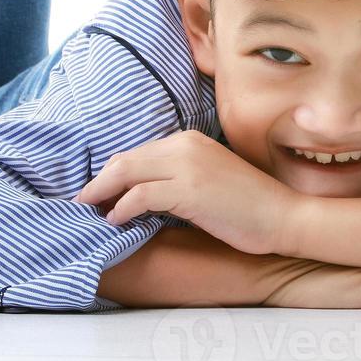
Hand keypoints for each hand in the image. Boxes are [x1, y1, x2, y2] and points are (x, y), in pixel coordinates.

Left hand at [74, 130, 303, 255]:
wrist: (281, 215)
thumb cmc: (246, 205)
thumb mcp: (206, 181)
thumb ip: (174, 178)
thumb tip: (134, 192)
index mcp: (190, 140)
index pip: (136, 153)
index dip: (110, 174)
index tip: (94, 194)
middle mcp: (186, 145)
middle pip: (125, 160)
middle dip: (97, 183)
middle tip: (79, 204)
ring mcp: (187, 165)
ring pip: (126, 173)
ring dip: (102, 195)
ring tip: (89, 213)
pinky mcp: (189, 189)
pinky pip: (141, 195)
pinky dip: (122, 208)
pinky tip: (115, 221)